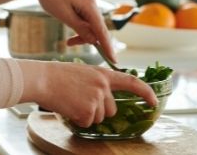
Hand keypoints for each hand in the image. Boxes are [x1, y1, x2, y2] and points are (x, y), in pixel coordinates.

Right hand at [17, 60, 157, 126]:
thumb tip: (105, 101)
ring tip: (71, 101)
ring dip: (86, 115)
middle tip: (79, 100)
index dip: (146, 92)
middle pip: (111, 110)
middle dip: (98, 110)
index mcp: (103, 74)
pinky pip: (87, 123)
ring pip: (99, 118)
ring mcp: (96, 99)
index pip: (132, 83)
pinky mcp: (87, 111)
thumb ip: (98, 83)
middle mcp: (103, 87)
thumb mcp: (84, 73)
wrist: (43, 79)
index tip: (154, 101)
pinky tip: (68, 107)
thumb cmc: (58, 75)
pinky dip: (77, 119)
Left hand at [25, 0, 117, 62]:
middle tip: (70, 44)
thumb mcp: (63, 15)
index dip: (107, 46)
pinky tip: (70, 26)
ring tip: (68, 40)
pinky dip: (80, 24)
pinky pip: (86, 15)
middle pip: (97, 26)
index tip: (114, 61)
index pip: (101, 30)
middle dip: (87, 38)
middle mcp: (92, 0)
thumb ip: (80, 28)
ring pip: (91, 22)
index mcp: (89, 4)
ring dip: (82, 32)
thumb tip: (94, 40)